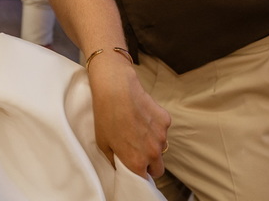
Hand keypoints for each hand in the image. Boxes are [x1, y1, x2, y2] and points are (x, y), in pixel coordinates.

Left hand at [87, 56, 170, 177]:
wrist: (116, 89)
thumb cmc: (105, 115)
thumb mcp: (102, 143)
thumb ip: (114, 159)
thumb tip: (119, 165)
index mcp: (137, 162)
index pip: (145, 179)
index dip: (140, 175)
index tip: (134, 170)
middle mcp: (153, 152)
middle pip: (158, 168)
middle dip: (150, 165)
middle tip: (138, 152)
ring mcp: (162, 136)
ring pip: (161, 147)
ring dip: (153, 144)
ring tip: (137, 129)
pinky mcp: (166, 120)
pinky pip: (162, 129)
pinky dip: (155, 126)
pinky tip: (142, 115)